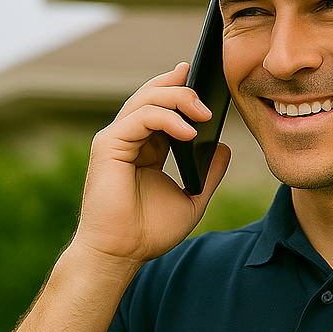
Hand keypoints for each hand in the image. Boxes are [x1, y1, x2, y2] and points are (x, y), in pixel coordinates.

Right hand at [72, 63, 230, 268]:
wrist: (121, 254)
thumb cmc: (148, 232)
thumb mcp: (192, 198)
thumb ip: (209, 173)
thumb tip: (224, 147)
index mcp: (144, 147)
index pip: (162, 106)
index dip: (181, 88)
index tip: (207, 77)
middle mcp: (128, 138)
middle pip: (153, 94)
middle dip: (182, 86)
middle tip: (210, 92)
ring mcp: (116, 139)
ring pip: (146, 99)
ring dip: (178, 99)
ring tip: (204, 114)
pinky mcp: (108, 145)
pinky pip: (140, 118)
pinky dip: (167, 120)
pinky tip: (189, 133)